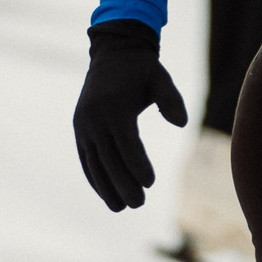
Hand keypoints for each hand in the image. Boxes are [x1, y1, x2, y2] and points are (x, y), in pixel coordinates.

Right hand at [73, 20, 187, 210]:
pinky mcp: (79, 129)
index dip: (137, 165)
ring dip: (106, 187)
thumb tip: (182, 123)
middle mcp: (94, 118)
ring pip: (94, 162)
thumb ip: (171, 99)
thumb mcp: (160, 78)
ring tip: (120, 208)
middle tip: (139, 204)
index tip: (150, 183)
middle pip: (109, 158)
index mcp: (115, 107)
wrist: (112, 53)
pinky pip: (86, 158)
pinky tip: (105, 193)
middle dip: (123, 183)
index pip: (127, 143)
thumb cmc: (142, 69)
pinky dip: (94, 177)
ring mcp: (84, 125)